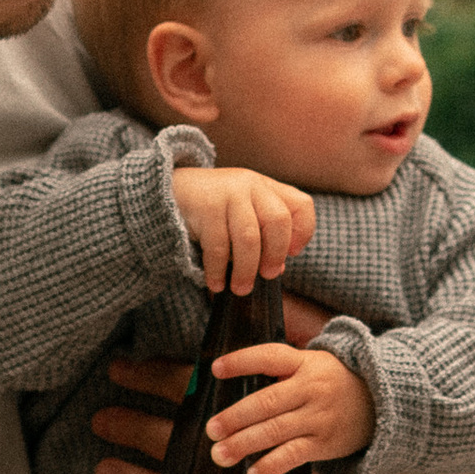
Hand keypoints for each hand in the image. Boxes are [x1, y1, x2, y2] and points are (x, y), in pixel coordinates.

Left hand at [91, 289, 338, 473]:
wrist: (382, 403)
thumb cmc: (332, 382)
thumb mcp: (312, 363)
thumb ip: (279, 369)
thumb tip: (229, 375)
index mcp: (304, 363)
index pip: (270, 357)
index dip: (242, 362)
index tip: (215, 369)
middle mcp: (311, 389)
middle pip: (267, 402)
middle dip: (236, 417)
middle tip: (211, 429)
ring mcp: (318, 417)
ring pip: (276, 431)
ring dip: (244, 444)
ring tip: (219, 454)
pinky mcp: (324, 443)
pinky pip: (294, 456)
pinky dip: (272, 465)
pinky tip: (252, 473)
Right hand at [171, 163, 316, 294]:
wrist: (170, 190)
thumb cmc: (215, 210)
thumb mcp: (243, 213)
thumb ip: (263, 235)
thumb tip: (278, 268)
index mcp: (267, 187)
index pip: (301, 205)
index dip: (303, 232)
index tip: (292, 254)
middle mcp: (251, 185)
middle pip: (278, 221)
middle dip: (275, 254)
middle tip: (267, 276)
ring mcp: (229, 193)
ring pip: (248, 238)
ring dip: (246, 270)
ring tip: (240, 288)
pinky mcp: (206, 207)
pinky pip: (218, 246)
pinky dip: (219, 270)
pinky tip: (216, 283)